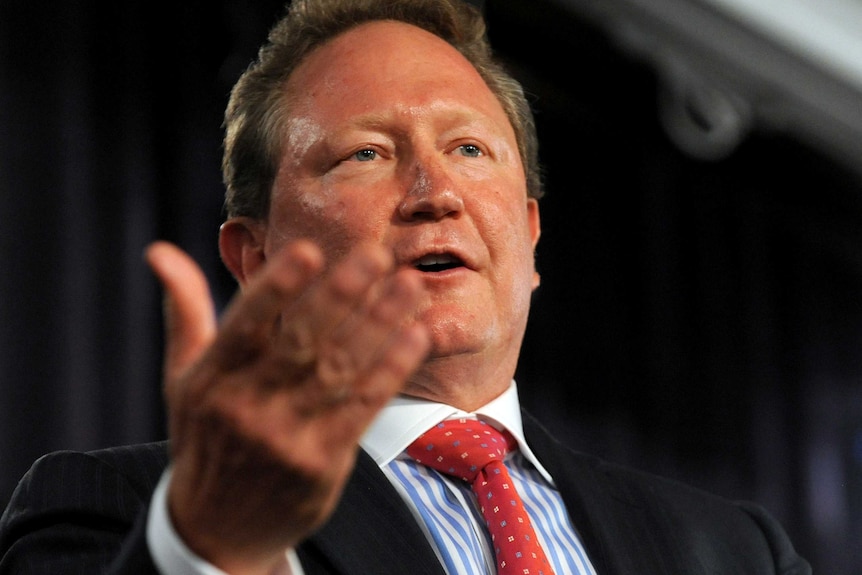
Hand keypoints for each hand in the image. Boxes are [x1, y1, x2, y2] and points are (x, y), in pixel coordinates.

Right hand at [145, 240, 428, 574]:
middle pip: (301, 342)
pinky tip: (415, 337)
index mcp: (211, 379)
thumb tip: (161, 251)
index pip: (245, 325)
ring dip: (379, 324)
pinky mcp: (322, 462)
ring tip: (408, 285)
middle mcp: (247, 406)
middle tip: (376, 255)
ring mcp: (286, 437)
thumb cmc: (205, 437)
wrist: (216, 530)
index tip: (308, 250)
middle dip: (342, 295)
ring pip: (340, 369)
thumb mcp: (183, 378)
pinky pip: (363, 407)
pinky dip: (391, 369)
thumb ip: (184, 312)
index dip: (277, 288)